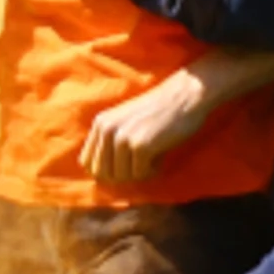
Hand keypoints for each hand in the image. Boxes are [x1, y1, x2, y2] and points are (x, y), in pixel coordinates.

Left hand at [82, 71, 212, 186]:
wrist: (185, 95)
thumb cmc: (158, 113)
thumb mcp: (124, 123)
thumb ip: (108, 143)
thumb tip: (100, 177)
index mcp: (100, 123)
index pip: (88, 163)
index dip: (107, 170)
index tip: (127, 162)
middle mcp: (106, 129)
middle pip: (103, 174)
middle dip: (124, 174)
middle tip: (141, 161)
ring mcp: (122, 137)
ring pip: (122, 177)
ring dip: (140, 172)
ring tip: (152, 154)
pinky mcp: (140, 145)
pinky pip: (141, 174)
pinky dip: (153, 170)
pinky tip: (161, 154)